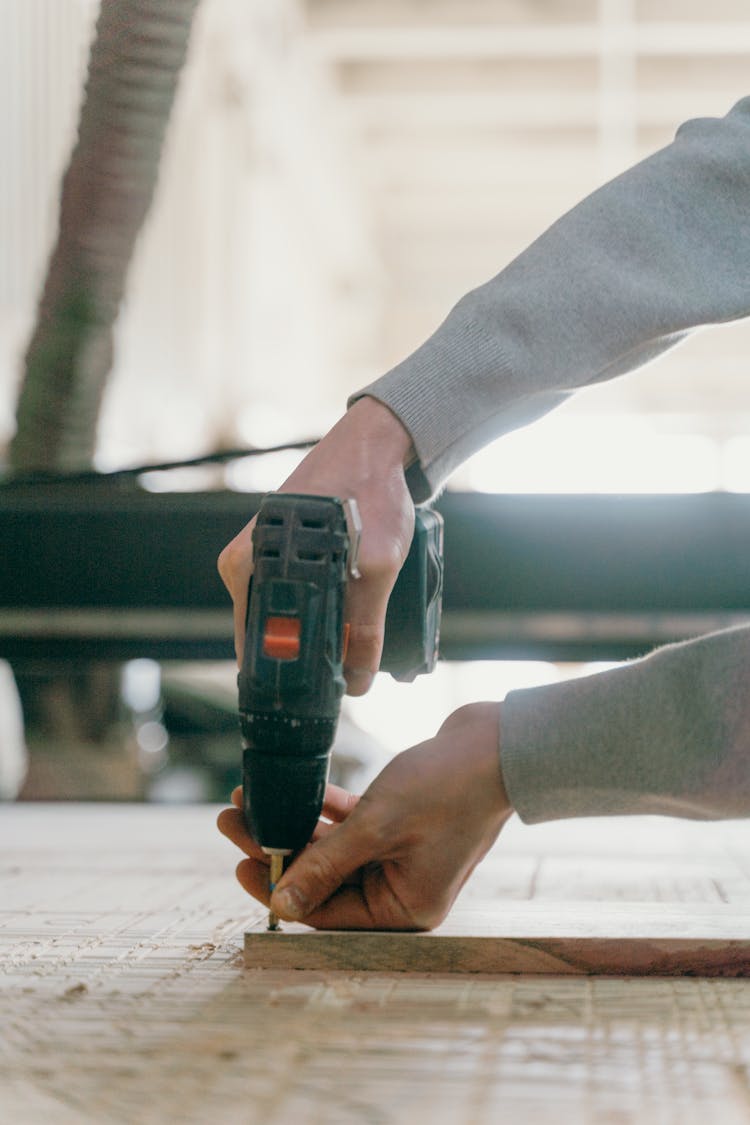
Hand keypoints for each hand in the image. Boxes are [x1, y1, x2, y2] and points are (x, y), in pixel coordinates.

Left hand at [216, 702, 512, 929]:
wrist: (499, 743)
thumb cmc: (448, 788)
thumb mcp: (377, 827)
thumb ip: (325, 866)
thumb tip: (280, 906)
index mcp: (405, 907)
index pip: (326, 912)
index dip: (279, 888)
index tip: (240, 861)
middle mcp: (403, 889)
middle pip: (324, 878)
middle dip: (278, 848)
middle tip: (233, 821)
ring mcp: (403, 856)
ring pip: (332, 849)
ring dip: (295, 824)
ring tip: (250, 798)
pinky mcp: (402, 826)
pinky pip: (352, 826)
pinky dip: (325, 808)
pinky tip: (296, 788)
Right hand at [217, 396, 415, 695]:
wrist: (375, 447)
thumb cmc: (366, 493)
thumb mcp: (375, 564)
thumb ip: (365, 627)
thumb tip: (358, 681)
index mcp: (246, 568)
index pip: (254, 646)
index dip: (287, 678)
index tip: (318, 700)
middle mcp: (244, 564)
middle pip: (269, 635)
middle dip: (305, 661)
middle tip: (345, 676)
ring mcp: (260, 558)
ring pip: (285, 618)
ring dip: (316, 637)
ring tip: (353, 649)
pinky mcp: (280, 553)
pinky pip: (293, 598)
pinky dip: (318, 613)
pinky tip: (347, 620)